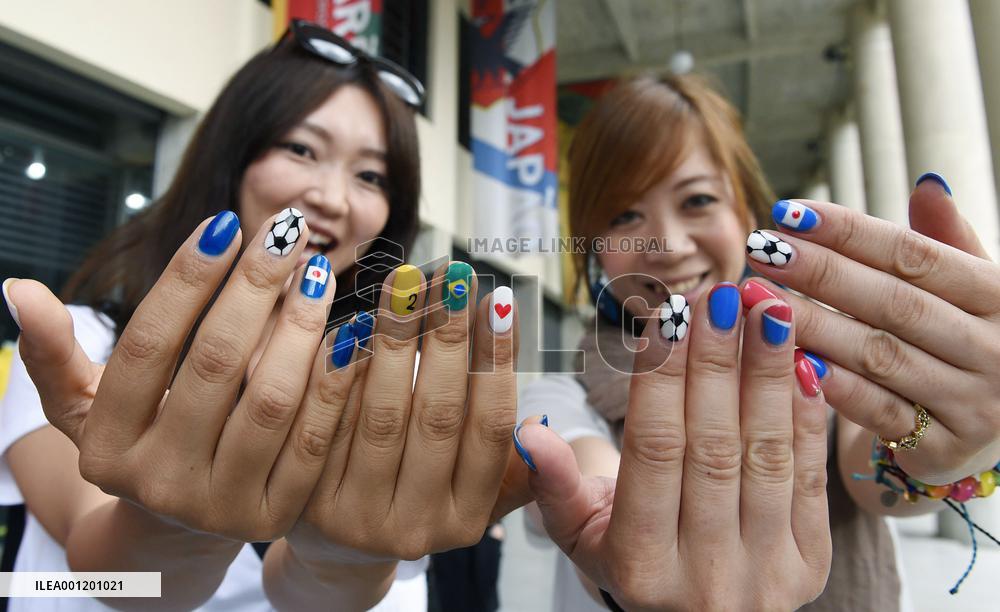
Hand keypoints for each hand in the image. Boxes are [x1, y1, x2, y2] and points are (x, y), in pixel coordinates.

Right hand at [12, 209, 342, 539]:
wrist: (184, 528)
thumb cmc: (142, 439)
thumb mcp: (86, 405)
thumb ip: (55, 352)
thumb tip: (17, 289)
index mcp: (106, 446)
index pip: (147, 346)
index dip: (186, 279)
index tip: (225, 223)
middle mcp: (159, 481)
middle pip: (215, 364)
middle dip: (255, 287)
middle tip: (287, 233)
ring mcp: (219, 506)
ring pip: (271, 400)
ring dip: (301, 326)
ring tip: (317, 271)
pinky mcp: (273, 516)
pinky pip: (315, 439)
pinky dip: (334, 381)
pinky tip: (350, 331)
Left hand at [288, 262, 523, 560]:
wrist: (338, 545)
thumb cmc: (419, 494)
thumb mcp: (472, 495)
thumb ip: (510, 465)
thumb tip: (540, 427)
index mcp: (466, 518)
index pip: (490, 429)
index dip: (497, 362)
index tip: (500, 300)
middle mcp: (415, 528)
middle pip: (437, 416)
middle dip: (446, 336)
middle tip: (451, 274)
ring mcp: (358, 518)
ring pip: (382, 415)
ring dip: (395, 339)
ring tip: (405, 281)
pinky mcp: (308, 501)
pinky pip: (327, 421)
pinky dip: (342, 369)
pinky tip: (354, 323)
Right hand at [516, 288, 831, 609]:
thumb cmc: (630, 561)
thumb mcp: (580, 535)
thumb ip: (555, 484)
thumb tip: (528, 432)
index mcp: (641, 564)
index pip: (654, 452)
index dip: (660, 380)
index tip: (667, 316)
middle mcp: (706, 574)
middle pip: (711, 447)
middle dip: (716, 363)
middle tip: (721, 294)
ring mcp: (766, 570)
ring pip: (765, 454)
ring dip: (768, 375)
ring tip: (767, 310)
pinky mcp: (811, 561)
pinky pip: (810, 476)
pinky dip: (806, 415)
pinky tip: (800, 361)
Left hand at [744, 180, 999, 483]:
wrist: (990, 430)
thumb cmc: (960, 341)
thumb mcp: (968, 290)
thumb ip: (944, 242)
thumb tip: (928, 183)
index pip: (917, 255)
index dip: (850, 232)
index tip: (788, 213)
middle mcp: (997, 350)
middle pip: (894, 303)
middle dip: (820, 273)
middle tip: (760, 249)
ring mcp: (974, 404)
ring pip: (880, 356)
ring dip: (812, 325)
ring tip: (757, 298)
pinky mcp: (943, 451)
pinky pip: (877, 413)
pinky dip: (832, 386)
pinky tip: (787, 359)